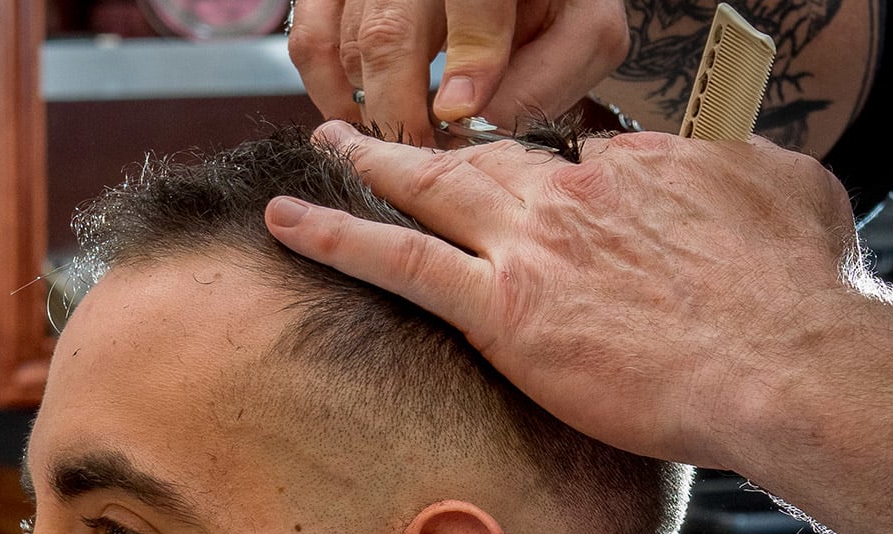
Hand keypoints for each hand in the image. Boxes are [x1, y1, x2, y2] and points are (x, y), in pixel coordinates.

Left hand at [268, 121, 856, 466]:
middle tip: (387, 124)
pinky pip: (399, 264)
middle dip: (432, 135)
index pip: (568, 155)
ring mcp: (527, 245)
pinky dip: (335, 237)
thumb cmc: (795, 292)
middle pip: (484, 153)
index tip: (524, 183)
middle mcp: (570, 193)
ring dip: (370, 164)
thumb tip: (723, 172)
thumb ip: (739, 177)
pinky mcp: (500, 308)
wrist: (779, 360)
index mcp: (635, 167)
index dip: (540, 169)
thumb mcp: (793, 197)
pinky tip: (286, 220)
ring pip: (428, 189)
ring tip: (327, 144)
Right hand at [287, 0, 628, 145]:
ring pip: (347, 45)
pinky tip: (361, 118)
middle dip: (401, 113)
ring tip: (400, 143)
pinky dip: (327, 91)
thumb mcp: (582, 34)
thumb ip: (546, 78)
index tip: (459, 118)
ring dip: (368, 109)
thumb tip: (478, 127)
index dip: (468, 61)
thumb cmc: (554, 7)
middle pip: (390, 35)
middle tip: (420, 158)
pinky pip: (310, 43)